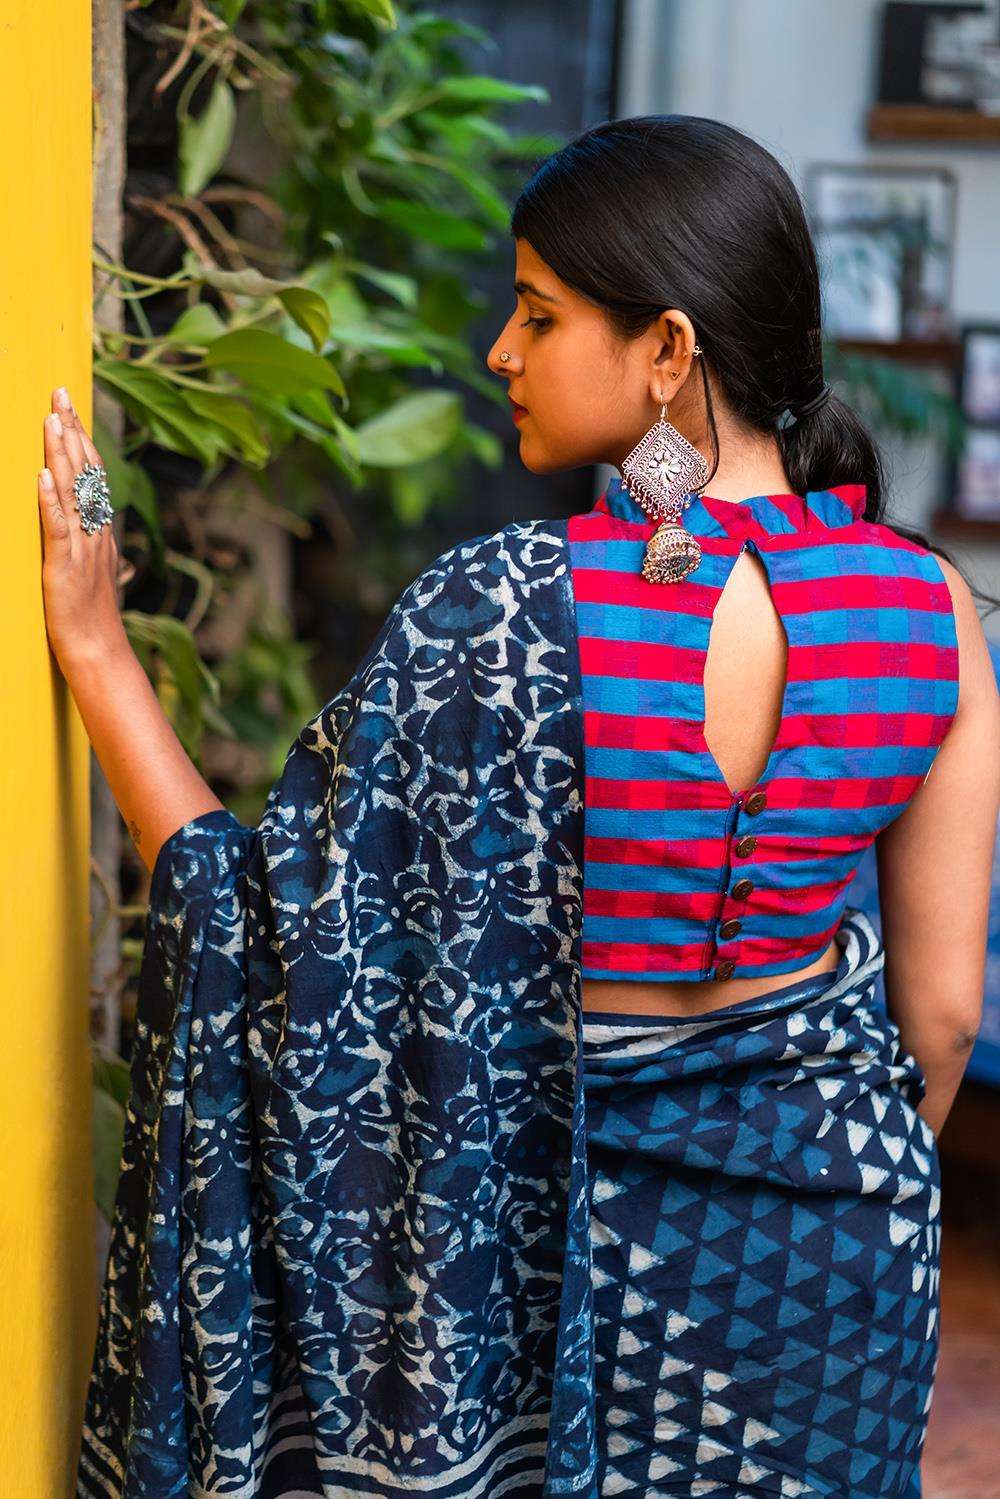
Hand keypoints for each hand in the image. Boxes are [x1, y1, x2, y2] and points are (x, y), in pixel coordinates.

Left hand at [37, 387, 130, 670]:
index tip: (70, 407)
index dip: (82, 439)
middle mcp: (95, 533)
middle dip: (72, 431)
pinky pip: (58, 529)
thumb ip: (90, 542)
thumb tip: (87, 520)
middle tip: (60, 393)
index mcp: (101, 531)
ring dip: (62, 455)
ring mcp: (82, 549)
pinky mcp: (64, 567)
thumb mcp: (94, 573)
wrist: (99, 652)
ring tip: (52, 421)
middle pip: (86, 473)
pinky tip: (42, 476)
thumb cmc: (92, 618)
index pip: (94, 475)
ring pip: (74, 493)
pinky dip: (50, 501)